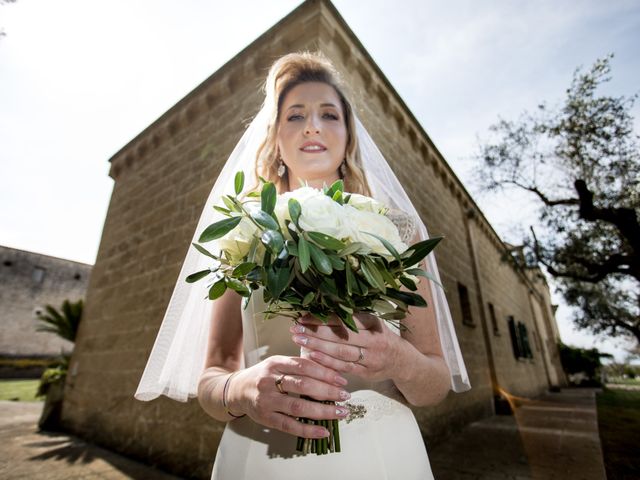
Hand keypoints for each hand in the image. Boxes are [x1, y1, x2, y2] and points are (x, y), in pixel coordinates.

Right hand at [227, 355, 350, 438]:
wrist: (236, 390)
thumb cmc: (264, 376)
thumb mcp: (277, 364)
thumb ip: (299, 366)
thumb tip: (331, 373)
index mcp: (275, 363)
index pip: (303, 366)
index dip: (324, 372)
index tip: (341, 380)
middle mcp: (269, 380)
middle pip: (303, 385)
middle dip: (327, 391)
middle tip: (345, 396)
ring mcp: (266, 400)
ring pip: (297, 407)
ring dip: (322, 411)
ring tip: (340, 412)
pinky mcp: (265, 418)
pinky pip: (289, 426)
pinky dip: (308, 430)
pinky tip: (324, 431)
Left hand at [290, 313, 402, 381]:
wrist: (402, 360)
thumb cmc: (379, 337)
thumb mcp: (371, 323)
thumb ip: (351, 319)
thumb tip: (320, 311)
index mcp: (372, 322)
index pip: (343, 318)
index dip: (322, 318)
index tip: (303, 317)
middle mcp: (373, 338)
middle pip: (341, 334)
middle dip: (316, 331)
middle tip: (296, 328)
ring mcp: (371, 356)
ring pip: (341, 351)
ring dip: (318, 345)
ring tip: (299, 340)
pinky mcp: (367, 372)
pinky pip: (344, 366)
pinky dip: (327, 361)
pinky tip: (312, 356)